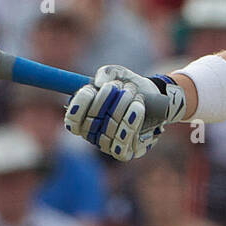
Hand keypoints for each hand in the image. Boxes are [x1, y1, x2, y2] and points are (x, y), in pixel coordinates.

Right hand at [63, 65, 185, 161]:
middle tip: (124, 87)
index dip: (80, 104)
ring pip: (109, 127)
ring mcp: (106, 146)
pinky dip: (131, 121)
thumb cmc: (129, 88)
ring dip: (124, 105)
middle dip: (109, 98)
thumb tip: (99, 83)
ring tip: (136, 95)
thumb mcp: (118, 74)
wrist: (154, 102)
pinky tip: (139, 108)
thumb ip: (106, 73)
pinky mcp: (122, 152)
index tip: (92, 89)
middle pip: (92, 120)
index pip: (72, 120)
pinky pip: (122, 141)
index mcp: (83, 118)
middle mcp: (91, 134)